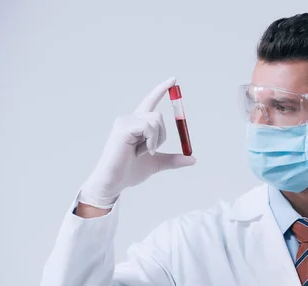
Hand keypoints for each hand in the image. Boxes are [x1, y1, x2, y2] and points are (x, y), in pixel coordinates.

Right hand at [79, 77, 195, 208]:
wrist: (114, 182)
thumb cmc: (129, 171)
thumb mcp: (157, 163)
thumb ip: (173, 160)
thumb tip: (193, 159)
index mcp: (137, 124)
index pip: (150, 101)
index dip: (161, 90)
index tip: (173, 80)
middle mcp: (129, 118)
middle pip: (158, 115)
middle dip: (161, 136)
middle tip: (150, 150)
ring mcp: (124, 121)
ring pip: (155, 120)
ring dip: (156, 140)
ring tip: (142, 151)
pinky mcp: (123, 127)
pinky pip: (149, 127)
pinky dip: (151, 141)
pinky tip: (140, 151)